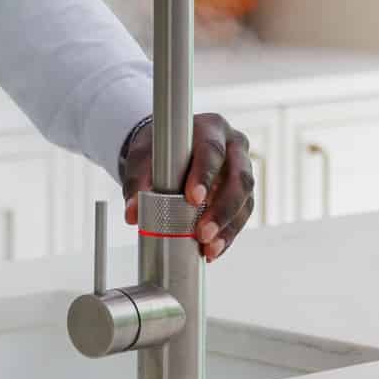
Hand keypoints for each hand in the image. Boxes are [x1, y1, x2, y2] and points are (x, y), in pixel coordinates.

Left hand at [119, 113, 254, 261]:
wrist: (168, 150)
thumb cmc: (159, 149)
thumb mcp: (144, 157)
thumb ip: (137, 182)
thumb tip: (133, 213)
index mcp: (210, 128)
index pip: (212, 149)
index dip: (205, 174)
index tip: (193, 198)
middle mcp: (233, 146)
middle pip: (239, 177)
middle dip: (221, 209)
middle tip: (202, 233)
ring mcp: (243, 169)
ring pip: (245, 199)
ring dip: (227, 227)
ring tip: (208, 247)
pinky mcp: (244, 193)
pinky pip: (242, 215)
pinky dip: (228, 235)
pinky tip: (213, 250)